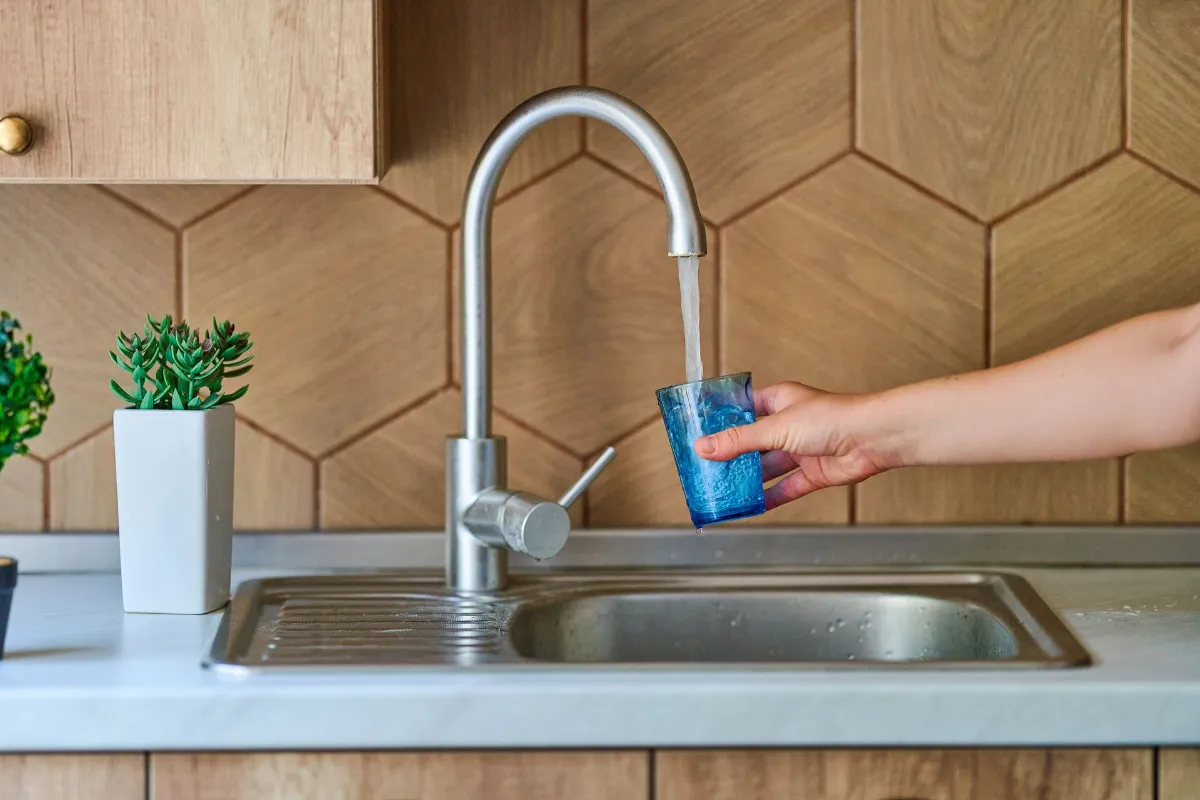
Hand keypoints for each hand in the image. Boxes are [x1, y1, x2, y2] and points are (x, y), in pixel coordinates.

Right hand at [693, 381, 894, 509]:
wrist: (872, 438)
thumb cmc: (830, 418)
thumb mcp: (775, 428)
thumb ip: (739, 440)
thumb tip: (704, 447)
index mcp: (779, 401)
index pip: (744, 408)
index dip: (723, 420)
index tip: (701, 433)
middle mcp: (789, 424)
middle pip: (753, 442)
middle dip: (732, 456)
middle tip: (707, 468)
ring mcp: (802, 449)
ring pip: (768, 467)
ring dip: (749, 479)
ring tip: (723, 490)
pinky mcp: (813, 472)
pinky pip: (787, 487)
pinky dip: (770, 497)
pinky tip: (752, 507)